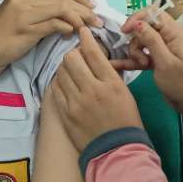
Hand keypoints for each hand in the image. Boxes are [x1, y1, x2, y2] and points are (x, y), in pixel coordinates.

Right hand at [0, 0, 102, 74]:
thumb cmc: (2, 37)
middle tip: (97, 17)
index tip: (91, 5)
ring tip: (91, 26)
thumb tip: (69, 13)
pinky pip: (54, 24)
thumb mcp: (22, 17)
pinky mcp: (26, 28)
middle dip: (84, 6)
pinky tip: (72, 33)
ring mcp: (24, 12)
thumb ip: (41, 10)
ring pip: (61, 8)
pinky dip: (67, 27)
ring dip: (80, 17)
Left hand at [52, 27, 142, 151]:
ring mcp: (76, 103)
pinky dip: (60, 83)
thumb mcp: (124, 92)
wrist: (117, 150)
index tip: (82, 31)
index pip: (93, 53)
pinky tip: (66, 84)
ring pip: (61, 72)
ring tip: (71, 70)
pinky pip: (56, 90)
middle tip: (77, 55)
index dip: (86, 38)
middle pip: (72, 59)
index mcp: (111, 83)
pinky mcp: (66, 114)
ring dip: (65, 67)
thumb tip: (98, 57)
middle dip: (73, 53)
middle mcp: (92, 90)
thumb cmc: (126, 120)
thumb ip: (110, 74)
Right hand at [113, 10, 182, 122]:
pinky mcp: (158, 61)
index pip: (152, 14)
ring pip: (141, 42)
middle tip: (140, 58)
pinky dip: (132, 60)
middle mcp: (168, 37)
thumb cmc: (182, 82)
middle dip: (136, 41)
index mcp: (174, 32)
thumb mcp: (165, 62)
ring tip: (142, 66)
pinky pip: (142, 55)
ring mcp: (163, 49)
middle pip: (144, 28)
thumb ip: (151, 41)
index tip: (125, 31)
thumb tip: (137, 22)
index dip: (137, 19)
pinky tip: (116, 65)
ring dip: (136, 52)